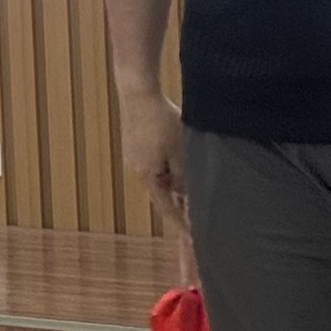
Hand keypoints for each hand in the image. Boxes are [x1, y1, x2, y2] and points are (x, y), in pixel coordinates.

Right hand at [116, 84, 188, 237]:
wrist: (137, 92)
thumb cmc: (161, 120)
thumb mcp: (180, 151)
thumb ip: (184, 177)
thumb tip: (187, 194)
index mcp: (148, 176)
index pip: (166, 208)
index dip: (180, 223)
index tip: (192, 237)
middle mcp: (137, 170)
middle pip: (162, 191)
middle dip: (179, 196)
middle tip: (196, 200)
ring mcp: (134, 156)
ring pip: (159, 174)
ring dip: (174, 175)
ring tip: (188, 165)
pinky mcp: (135, 143)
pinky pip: (154, 161)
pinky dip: (167, 162)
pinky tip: (173, 148)